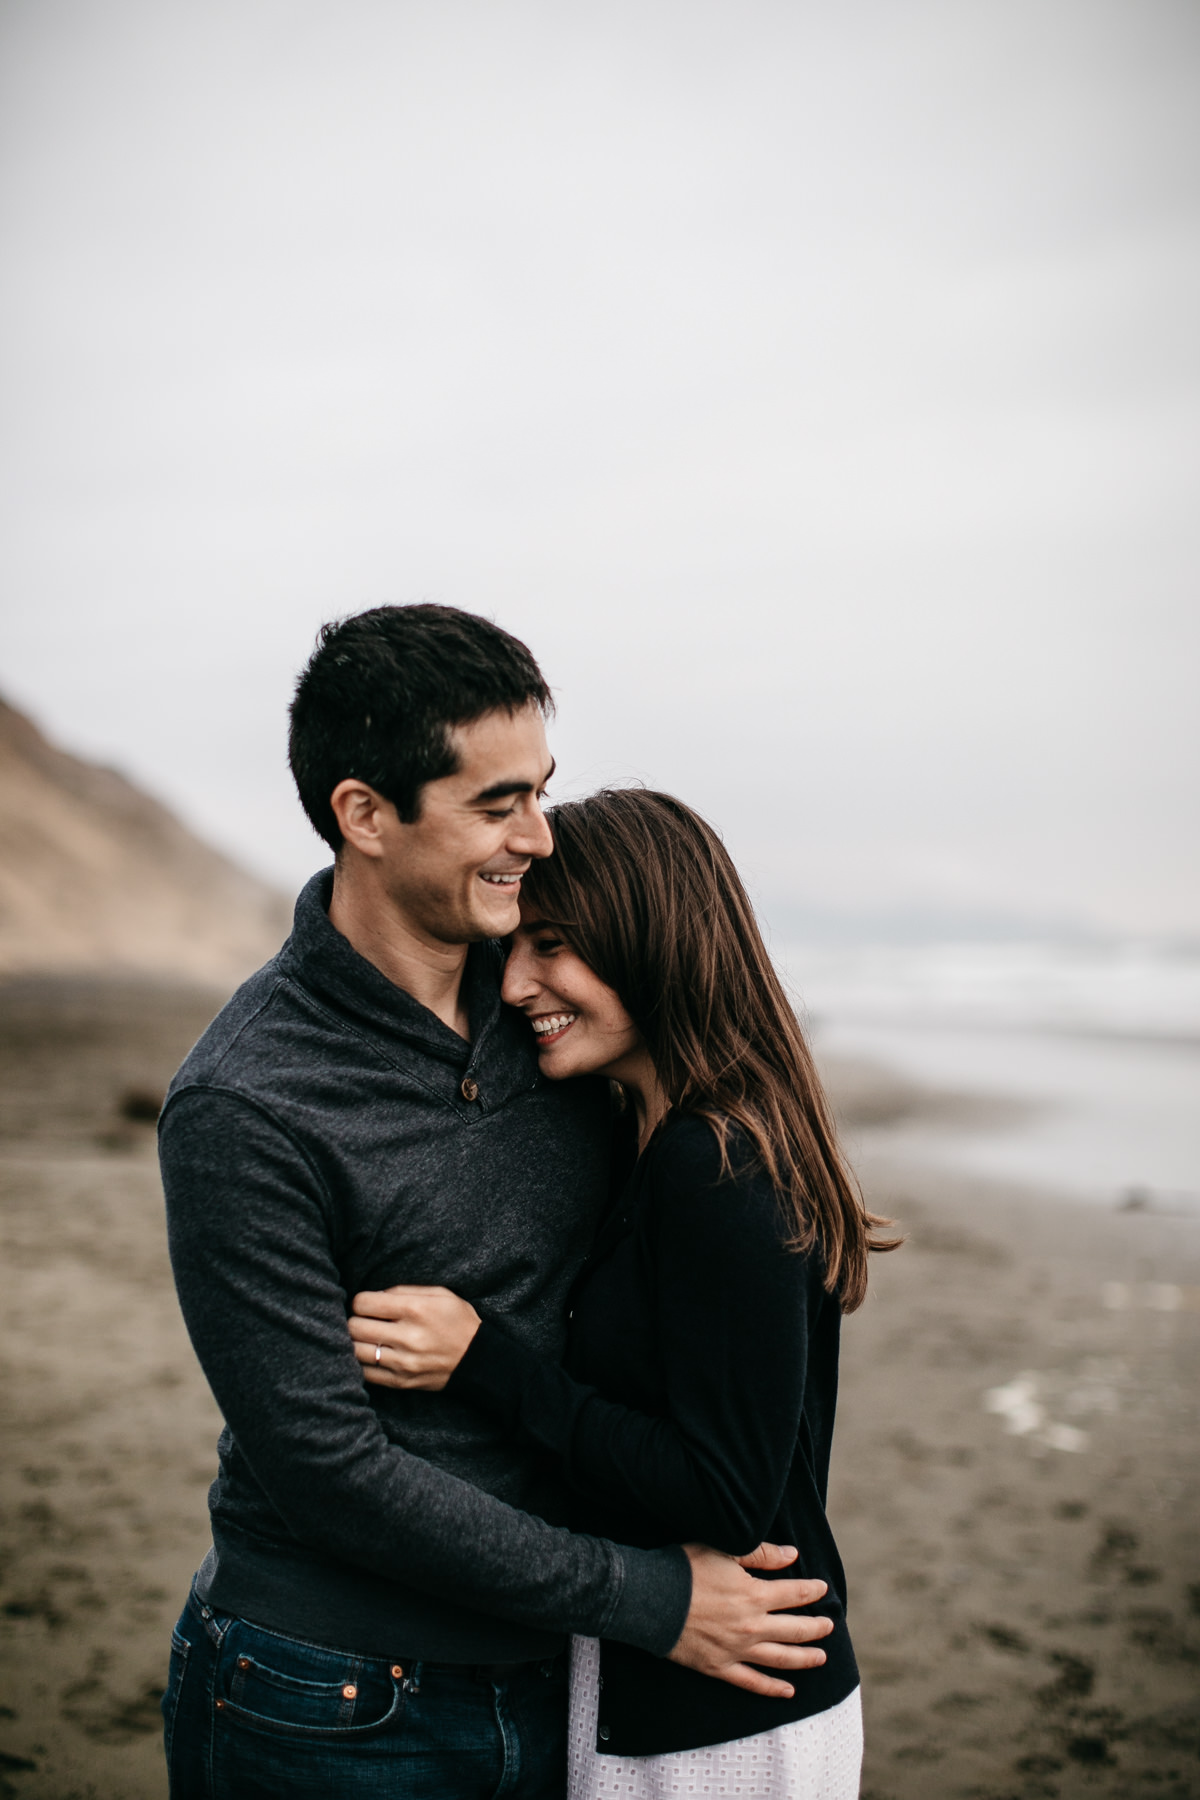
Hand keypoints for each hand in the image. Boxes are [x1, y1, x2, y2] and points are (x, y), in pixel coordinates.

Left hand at [349, 1286, 481, 1391]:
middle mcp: (408, 1337)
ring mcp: (403, 1363)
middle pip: (354, 1327)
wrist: (478, 1360)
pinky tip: (372, 1354)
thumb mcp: (439, 1294)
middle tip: (365, 1320)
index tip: (368, 1304)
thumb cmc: (457, 1321)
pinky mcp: (401, 1382)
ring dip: (356, 1342)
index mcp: (416, 1310)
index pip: (363, 1303)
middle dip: (356, 1320)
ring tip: (366, 1337)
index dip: (361, 1301)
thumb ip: (404, 1290)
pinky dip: (362, 1363)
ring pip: (355, 1351)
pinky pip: (366, 1374)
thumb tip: (373, 1296)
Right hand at [668, 1543, 832, 1698]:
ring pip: (780, 1659)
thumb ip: (761, 1554)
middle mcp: (751, 1626)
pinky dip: (772, 1688)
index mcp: (754, 1595)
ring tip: (821, 1658)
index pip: (794, 1594)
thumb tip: (792, 1555)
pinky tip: (789, 1691)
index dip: (811, 1591)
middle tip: (828, 1626)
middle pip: (794, 1630)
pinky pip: (752, 1682)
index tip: (822, 1589)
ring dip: (804, 1659)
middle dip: (815, 1628)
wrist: (651, 1599)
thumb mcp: (724, 1551)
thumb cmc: (686, 1569)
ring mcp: (737, 1650)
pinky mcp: (720, 1668)